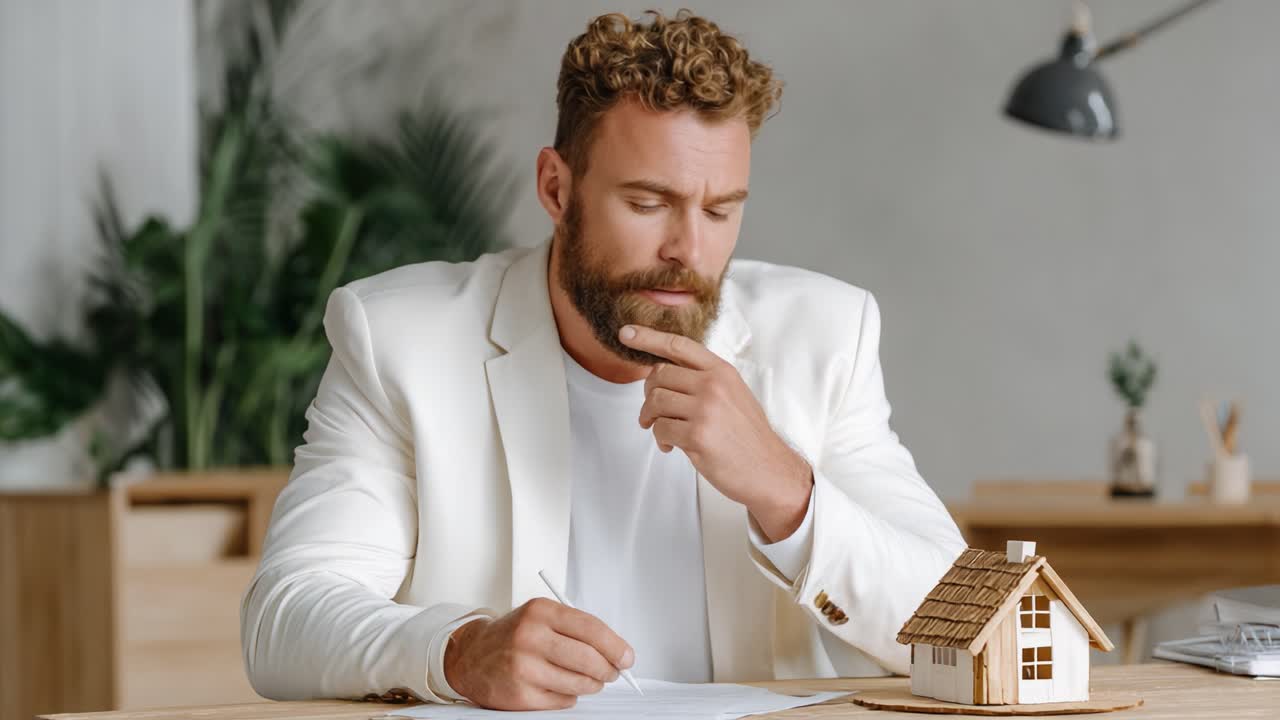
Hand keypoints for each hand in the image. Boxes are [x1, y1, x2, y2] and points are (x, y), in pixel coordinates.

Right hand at [443, 598, 633, 709]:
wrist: (471, 656)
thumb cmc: (514, 635)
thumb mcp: (541, 617)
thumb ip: (576, 628)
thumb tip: (616, 651)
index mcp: (540, 612)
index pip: (591, 629)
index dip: (616, 646)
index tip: (627, 657)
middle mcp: (530, 637)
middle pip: (589, 659)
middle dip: (609, 670)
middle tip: (613, 672)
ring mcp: (524, 667)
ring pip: (579, 683)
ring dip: (591, 685)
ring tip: (588, 680)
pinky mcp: (520, 694)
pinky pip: (563, 701)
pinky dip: (569, 696)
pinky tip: (560, 686)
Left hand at [618, 324, 813, 541]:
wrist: (769, 470)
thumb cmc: (748, 436)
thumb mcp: (733, 394)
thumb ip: (703, 380)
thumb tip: (663, 373)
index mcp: (722, 371)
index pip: (679, 346)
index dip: (649, 337)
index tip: (627, 333)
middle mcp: (713, 385)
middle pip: (659, 375)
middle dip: (648, 394)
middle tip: (651, 411)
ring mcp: (705, 409)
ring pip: (655, 401)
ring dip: (650, 418)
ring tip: (660, 430)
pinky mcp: (697, 435)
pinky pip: (660, 428)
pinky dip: (660, 439)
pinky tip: (671, 446)